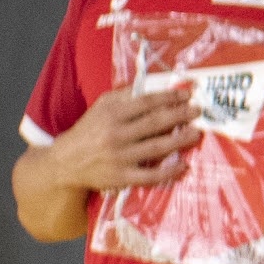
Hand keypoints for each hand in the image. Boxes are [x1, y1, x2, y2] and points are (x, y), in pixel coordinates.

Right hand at [52, 80, 202, 191]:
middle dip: (180, 115)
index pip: (146, 102)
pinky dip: (169, 171)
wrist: (64, 162)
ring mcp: (119, 157)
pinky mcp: (121, 176)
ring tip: (196, 133)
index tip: (188, 94)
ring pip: (157, 147)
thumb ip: (124, 96)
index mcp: (111, 114)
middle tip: (198, 111)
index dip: (170, 97)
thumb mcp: (101, 108)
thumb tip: (151, 86)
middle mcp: (116, 134)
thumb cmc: (89, 131)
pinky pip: (151, 175)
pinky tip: (183, 165)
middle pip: (155, 123)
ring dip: (181, 140)